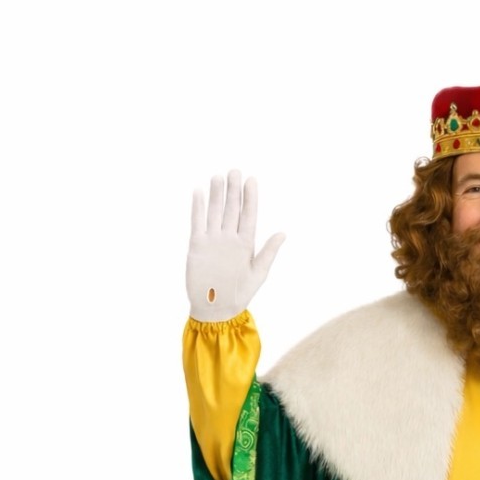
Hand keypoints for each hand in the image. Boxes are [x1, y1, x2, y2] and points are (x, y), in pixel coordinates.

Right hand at [187, 170, 284, 321]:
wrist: (215, 308)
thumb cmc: (239, 294)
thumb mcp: (257, 274)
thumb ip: (268, 253)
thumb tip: (282, 234)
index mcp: (245, 244)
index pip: (248, 215)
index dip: (250, 198)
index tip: (252, 180)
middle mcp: (229, 238)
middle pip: (232, 209)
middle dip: (234, 190)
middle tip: (235, 171)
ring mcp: (213, 240)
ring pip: (215, 212)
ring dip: (217, 194)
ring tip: (218, 177)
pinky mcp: (197, 245)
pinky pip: (197, 222)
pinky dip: (198, 207)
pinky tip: (199, 191)